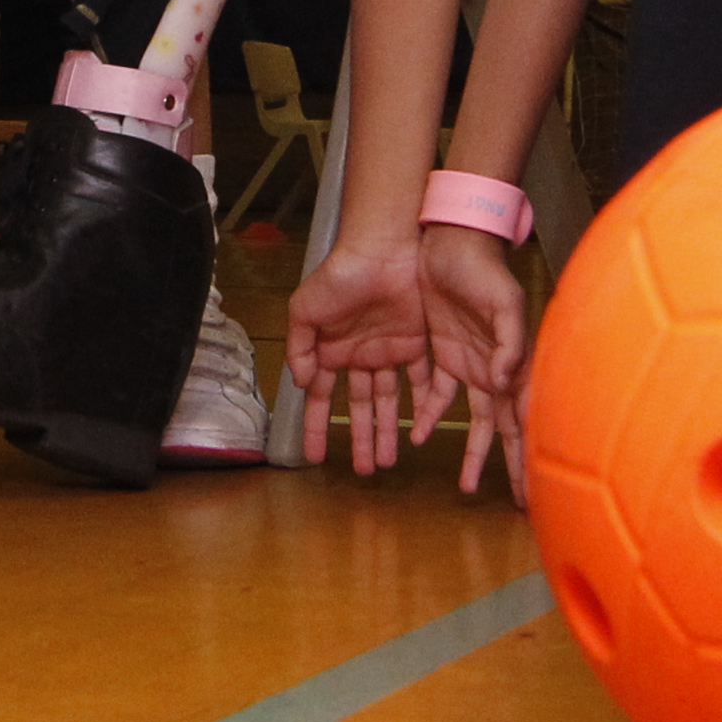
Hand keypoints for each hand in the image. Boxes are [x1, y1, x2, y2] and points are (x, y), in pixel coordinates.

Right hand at [288, 235, 462, 477]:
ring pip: (389, 402)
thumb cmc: (339, 276)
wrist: (382, 250)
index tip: (314, 457)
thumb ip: (299, 349)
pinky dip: (422, 406)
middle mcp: (361, 357)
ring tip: (389, 462)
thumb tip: (302, 384)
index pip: (324, 400)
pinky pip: (422, 381)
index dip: (318, 427)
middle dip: (361, 439)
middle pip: (360, 408)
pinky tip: (421, 431)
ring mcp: (390, 352)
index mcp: (332, 351)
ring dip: (388, 431)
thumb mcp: (305, 311)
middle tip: (365, 470)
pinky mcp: (418, 344)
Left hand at [416, 221, 531, 500]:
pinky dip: (430, 416)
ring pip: (473, 420)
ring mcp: (469, 364)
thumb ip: (509, 343)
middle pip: (504, 429)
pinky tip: (418, 436)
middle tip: (514, 500)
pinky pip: (437, 394)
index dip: (527, 456)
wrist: (451, 242)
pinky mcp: (443, 353)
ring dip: (471, 451)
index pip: (524, 421)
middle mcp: (495, 371)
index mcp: (513, 365)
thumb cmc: (485, 270)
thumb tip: (506, 381)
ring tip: (465, 485)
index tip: (531, 490)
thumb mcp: (503, 303)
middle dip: (510, 465)